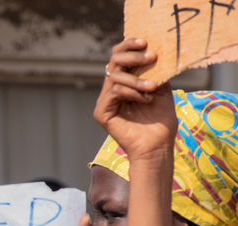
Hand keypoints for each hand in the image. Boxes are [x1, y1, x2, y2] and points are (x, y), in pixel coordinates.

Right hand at [93, 38, 174, 162]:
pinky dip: (131, 93)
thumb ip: (155, 69)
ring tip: (153, 88)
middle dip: (133, 56)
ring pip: (115, 77)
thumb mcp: (162, 87)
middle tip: (151, 56)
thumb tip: (154, 46)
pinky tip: (145, 100)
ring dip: (137, 80)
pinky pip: (114, 92)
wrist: (157, 145)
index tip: (145, 42)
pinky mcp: (101, 113)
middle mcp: (112, 90)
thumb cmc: (161, 119)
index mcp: (125, 82)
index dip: (129, 46)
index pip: (120, 57)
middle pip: (113, 61)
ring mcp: (105, 102)